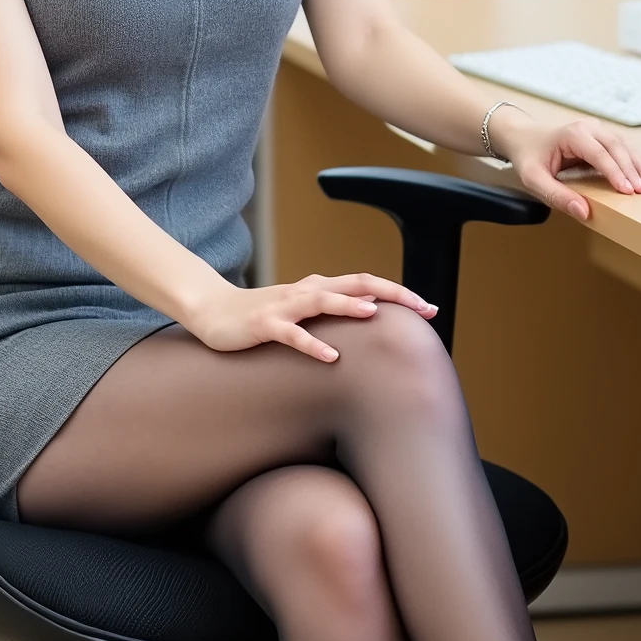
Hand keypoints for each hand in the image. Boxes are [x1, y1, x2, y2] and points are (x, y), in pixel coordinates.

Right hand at [185, 273, 437, 363]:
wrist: (210, 310)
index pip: (366, 284)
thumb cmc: (259, 316)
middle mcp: (306, 292)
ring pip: (322, 301)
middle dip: (392, 293)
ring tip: (376, 314)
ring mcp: (284, 306)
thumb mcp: (300, 313)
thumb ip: (329, 313)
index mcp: (318, 289)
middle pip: (355, 284)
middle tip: (423, 308)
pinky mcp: (263, 324)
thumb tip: (367, 322)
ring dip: (349, 306)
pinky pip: (290, 334)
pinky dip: (311, 343)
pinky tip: (330, 356)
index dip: (399, 292)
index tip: (430, 308)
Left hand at [489, 108, 640, 222]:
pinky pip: (623, 148)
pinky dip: (635, 162)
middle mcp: (588, 127)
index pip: (599, 153)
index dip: (615, 172)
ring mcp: (597, 129)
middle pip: (617, 147)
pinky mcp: (602, 136)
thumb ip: (557, 196)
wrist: (524, 137)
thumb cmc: (529, 157)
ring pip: (625, 145)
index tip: (628, 190)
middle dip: (633, 169)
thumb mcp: (534, 179)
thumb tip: (583, 211)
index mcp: (572, 134)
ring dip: (640, 165)